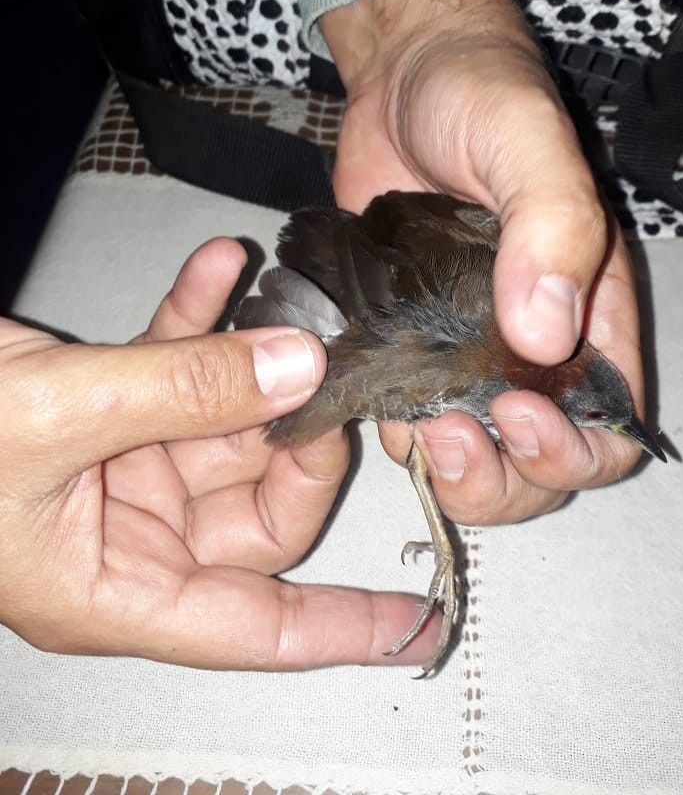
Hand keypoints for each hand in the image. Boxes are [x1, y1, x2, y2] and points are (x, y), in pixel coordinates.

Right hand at [0, 238, 438, 668]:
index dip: (341, 626)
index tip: (421, 619)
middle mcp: (127, 535)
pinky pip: (174, 365)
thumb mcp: (54, 419)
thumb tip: (296, 370)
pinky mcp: (106, 405)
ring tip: (287, 301)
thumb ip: (180, 394)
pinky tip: (220, 264)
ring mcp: (121, 466)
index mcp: (116, 588)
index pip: (254, 626)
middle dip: (298, 439)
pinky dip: (198, 318)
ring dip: (255, 363)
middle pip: (258, 506)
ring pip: (226, 424)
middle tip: (325, 372)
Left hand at [320, 0, 643, 523]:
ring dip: (443, 467)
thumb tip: (541, 335)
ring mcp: (461, 350)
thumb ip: (552, 229)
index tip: (517, 412)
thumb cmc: (482, 93)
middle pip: (537, 466)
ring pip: (469, 456)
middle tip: (449, 436)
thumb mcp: (528, 146)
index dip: (573, 449)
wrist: (402, 73)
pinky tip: (360, 397)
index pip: (610, 426)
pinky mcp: (403, 341)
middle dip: (502, 478)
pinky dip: (388, 428)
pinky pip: (402, 416)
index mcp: (589, 310)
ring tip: (409, 423)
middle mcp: (530, 345)